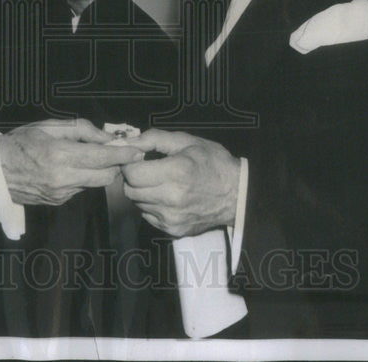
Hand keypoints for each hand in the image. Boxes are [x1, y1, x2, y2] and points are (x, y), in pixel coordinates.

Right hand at [0, 118, 142, 205]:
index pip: (103, 158)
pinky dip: (84, 178)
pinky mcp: (58, 202)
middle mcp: (64, 178)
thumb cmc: (21, 142)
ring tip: (91, 156)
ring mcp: (61, 194)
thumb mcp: (49, 126)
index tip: (138, 150)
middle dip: (116, 164)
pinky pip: (81, 188)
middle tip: (118, 152)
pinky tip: (71, 168)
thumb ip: (81, 130)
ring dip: (100, 171)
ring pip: (95, 183)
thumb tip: (107, 137)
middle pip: (106, 176)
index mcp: (60, 155)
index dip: (123, 154)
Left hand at [121, 129, 239, 237]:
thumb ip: (155, 138)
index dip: (130, 164)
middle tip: (147, 169)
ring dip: (142, 192)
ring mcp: (172, 218)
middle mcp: (171, 198)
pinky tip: (166, 197)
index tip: (138, 159)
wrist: (237, 194)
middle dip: (133, 178)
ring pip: (138, 204)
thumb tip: (129, 141)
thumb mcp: (187, 141)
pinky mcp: (173, 230)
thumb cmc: (213, 163)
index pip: (132, 174)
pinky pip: (148, 216)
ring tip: (160, 183)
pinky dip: (152, 206)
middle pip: (131, 190)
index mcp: (176, 172)